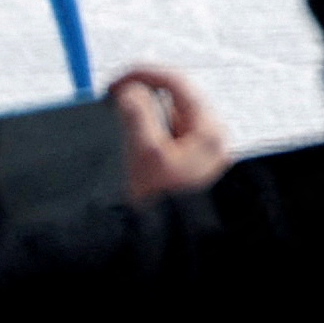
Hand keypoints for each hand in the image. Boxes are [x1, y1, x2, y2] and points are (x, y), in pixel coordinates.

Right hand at [109, 67, 230, 200]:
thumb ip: (137, 113)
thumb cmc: (166, 209)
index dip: (142, 75)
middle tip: (113, 103)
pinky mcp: (190, 168)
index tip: (115, 81)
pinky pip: (167, 140)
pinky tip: (135, 157)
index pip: (176, 82)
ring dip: (143, 121)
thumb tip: (130, 90)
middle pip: (173, 100)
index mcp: (208, 131)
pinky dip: (148, 138)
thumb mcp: (145, 154)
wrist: (174, 248)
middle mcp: (211, 139)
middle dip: (141, 99)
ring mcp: (202, 154)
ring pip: (168, 120)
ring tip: (126, 142)